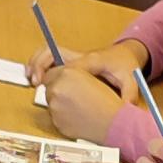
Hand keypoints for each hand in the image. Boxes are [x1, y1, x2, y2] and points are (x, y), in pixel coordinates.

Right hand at [26, 37, 146, 96]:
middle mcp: (79, 57)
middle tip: (34, 82)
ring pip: (48, 53)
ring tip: (30, 78)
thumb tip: (125, 109)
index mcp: (92, 60)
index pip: (69, 66)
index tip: (49, 86)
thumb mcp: (132, 81)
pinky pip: (50, 59)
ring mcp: (73, 58)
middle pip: (52, 52)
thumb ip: (129, 95)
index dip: (57, 75)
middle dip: (40, 65)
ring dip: (36, 63)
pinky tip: (36, 79)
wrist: (125, 54)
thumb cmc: (126, 66)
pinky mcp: (70, 62)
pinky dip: (40, 65)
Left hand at [36, 64, 125, 143]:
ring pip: (51, 103)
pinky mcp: (56, 122)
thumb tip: (58, 79)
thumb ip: (70, 76)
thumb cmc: (107, 102)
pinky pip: (56, 117)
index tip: (64, 84)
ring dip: (60, 104)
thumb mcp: (88, 78)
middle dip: (58, 91)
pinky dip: (63, 117)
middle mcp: (57, 88)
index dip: (58, 79)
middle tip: (74, 97)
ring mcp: (54, 106)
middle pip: (48, 88)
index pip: (50, 73)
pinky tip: (77, 117)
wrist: (113, 123)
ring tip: (78, 108)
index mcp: (67, 73)